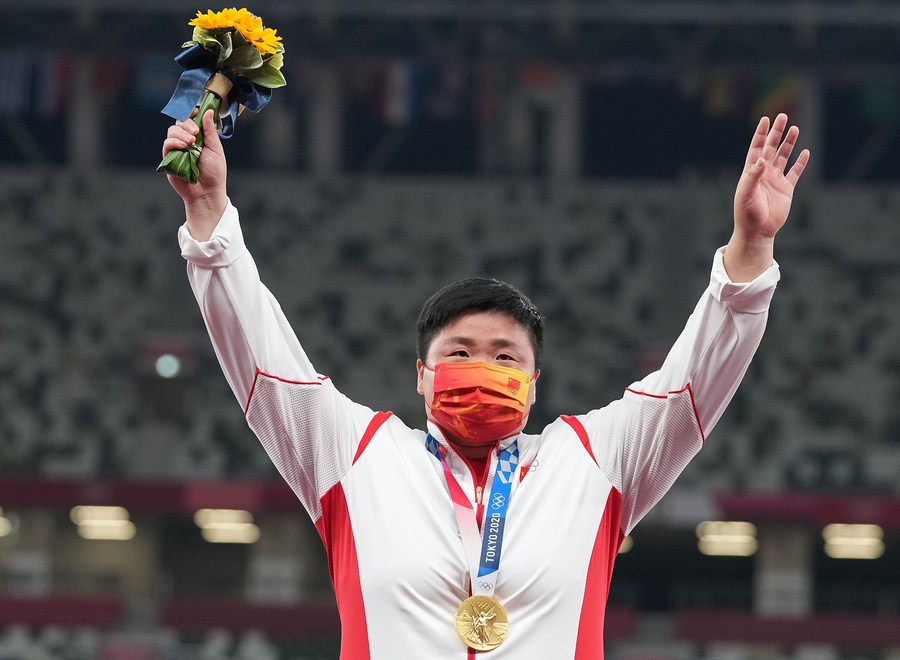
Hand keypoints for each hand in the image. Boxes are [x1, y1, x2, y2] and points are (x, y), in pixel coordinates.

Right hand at [162, 109, 227, 240]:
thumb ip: (210, 131)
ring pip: (172, 131)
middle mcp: (187, 141)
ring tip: (190, 143)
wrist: (206, 192)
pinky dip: (174, 142)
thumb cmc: (214, 174)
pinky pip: (167, 144)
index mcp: (200, 138)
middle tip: (195, 132)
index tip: (196, 113)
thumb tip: (208, 111)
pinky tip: (182, 146)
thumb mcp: (216, 150)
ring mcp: (177, 149)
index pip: (192, 119)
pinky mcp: (169, 158)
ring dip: (181, 133)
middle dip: (187, 124)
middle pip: (180, 123)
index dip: (192, 114)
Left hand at [725, 113, 809, 280]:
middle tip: (783, 117)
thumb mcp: (745, 194)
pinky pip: (795, 173)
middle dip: (776, 133)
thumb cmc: (746, 213)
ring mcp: (775, 180)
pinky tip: (805, 153)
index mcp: (751, 172)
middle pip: (771, 148)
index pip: (756, 148)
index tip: (765, 119)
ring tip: (795, 129)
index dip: (760, 134)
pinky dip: (800, 163)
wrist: (757, 231)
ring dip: (789, 144)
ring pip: (784, 157)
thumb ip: (752, 176)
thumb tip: (761, 159)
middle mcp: (763, 173)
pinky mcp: (786, 189)